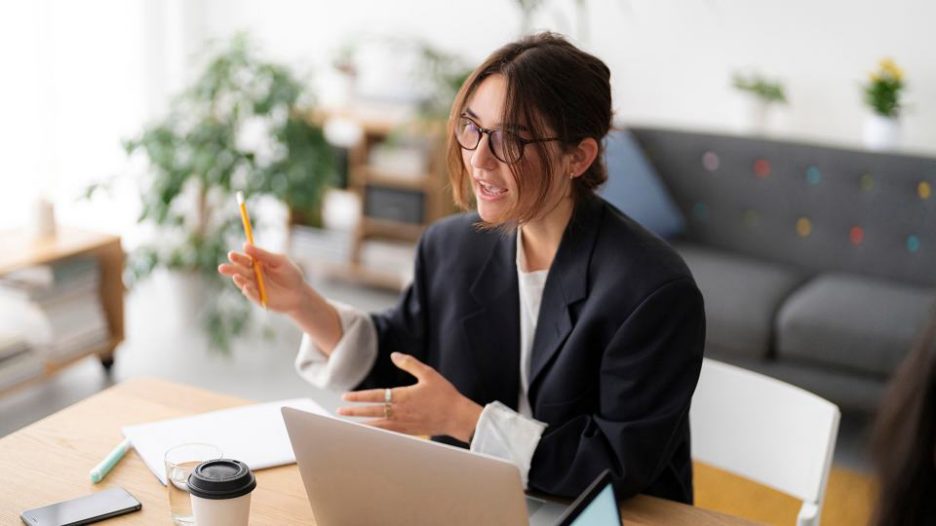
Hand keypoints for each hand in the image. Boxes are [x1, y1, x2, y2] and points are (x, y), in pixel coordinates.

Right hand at [218, 243, 306, 313]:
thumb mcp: (279, 261)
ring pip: (244, 283)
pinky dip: (249, 291)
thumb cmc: (290, 274)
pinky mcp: (259, 299)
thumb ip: (263, 255)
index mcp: (257, 264)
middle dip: (231, 269)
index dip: (237, 258)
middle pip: (240, 271)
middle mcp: (253, 276)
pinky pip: (252, 295)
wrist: (300, 293)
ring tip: (236, 276)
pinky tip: (246, 287)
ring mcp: (255, 288)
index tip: (231, 255)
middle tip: (222, 267)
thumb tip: (245, 245)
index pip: (245, 260)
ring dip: (239, 280)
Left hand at [338, 353, 482, 442]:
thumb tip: (394, 355)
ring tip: (349, 424)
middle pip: (372, 412)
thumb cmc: (444, 394)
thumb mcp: (428, 373)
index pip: (375, 396)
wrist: (457, 417)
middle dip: (354, 412)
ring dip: (362, 423)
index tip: (345, 396)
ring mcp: (404, 423)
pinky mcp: (409, 431)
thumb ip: (409, 363)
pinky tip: (370, 432)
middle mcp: (400, 411)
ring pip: (377, 425)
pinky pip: (388, 432)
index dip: (359, 397)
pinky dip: (376, 432)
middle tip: (340, 411)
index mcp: (403, 396)